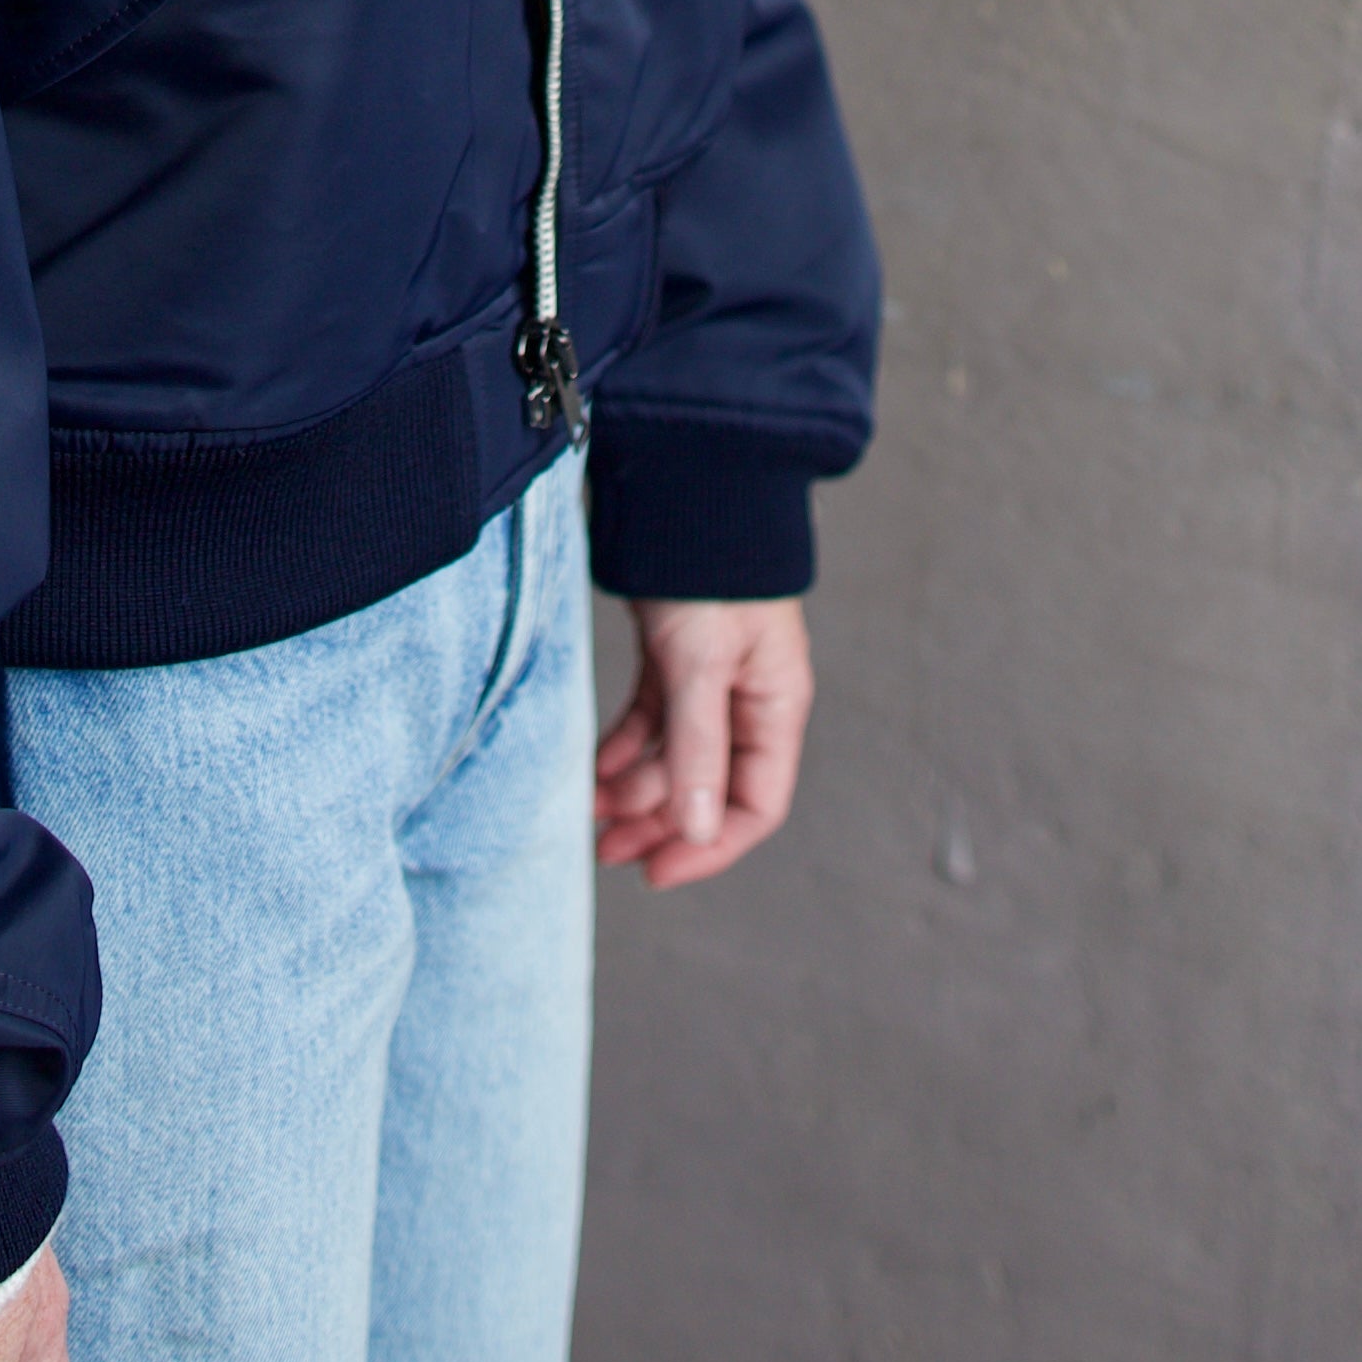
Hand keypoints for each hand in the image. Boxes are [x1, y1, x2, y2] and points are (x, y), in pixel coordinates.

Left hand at [594, 595, 812, 890]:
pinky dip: (624, 748)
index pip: (754, 804)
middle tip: (605, 850)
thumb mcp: (701, 664)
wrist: (684, 491)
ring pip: (674, 759)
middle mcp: (748, 701)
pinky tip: (595, 768)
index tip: (655, 871)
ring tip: (587, 810)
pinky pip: (651, 723)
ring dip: (633, 790)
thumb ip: (700, 748)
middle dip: (659, 824)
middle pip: (708, 789)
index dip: (708, 847)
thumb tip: (698, 830)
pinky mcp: (675, 659)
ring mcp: (710, 681)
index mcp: (775, 707)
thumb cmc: (709, 571)